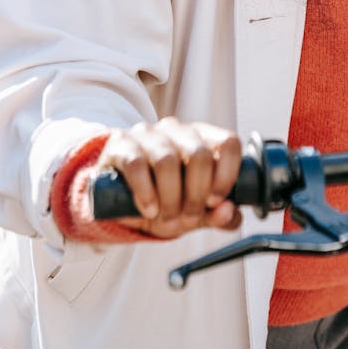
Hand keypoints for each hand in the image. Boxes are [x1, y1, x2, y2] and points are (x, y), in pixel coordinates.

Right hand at [98, 117, 242, 238]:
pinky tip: (149, 209)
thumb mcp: (194, 212)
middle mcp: (178, 130)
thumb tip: (229, 213)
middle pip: (199, 154)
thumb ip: (217, 215)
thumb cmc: (166, 199)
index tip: (215, 201)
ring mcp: (149, 133)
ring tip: (167, 218)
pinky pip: (136, 164)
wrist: (119, 199)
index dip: (226, 174)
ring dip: (171, 198)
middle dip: (196, 194)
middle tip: (189, 218)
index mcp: (203, 138)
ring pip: (168, 160)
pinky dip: (145, 192)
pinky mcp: (121, 144)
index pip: (228, 142)